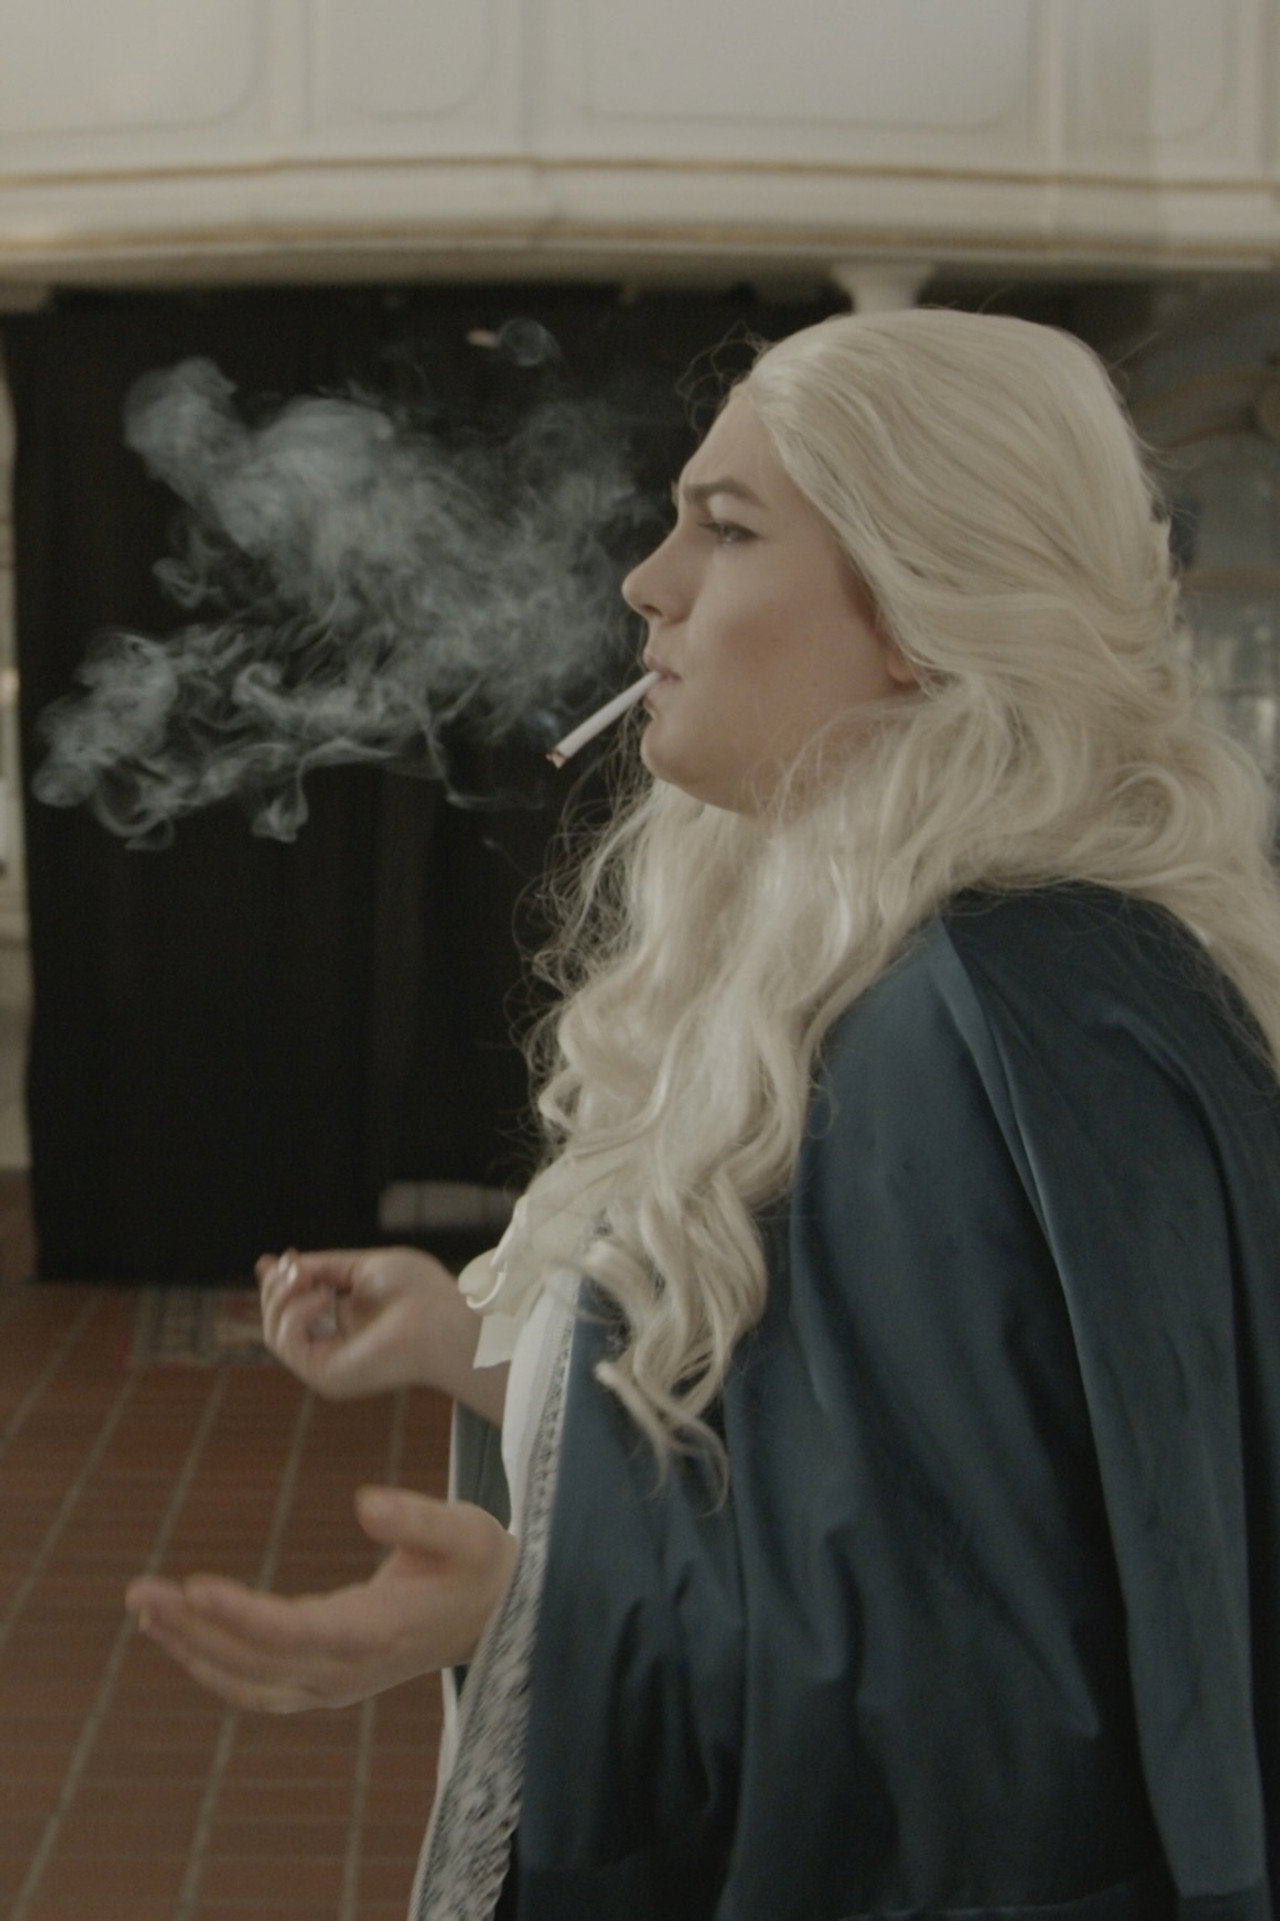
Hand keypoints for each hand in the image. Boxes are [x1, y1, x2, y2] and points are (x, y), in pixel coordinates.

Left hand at [124, 1487, 517, 1712]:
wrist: (495, 1618)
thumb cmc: (477, 1564)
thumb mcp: (466, 1531)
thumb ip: (417, 1519)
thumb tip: (363, 1502)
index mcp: (377, 1632)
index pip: (296, 1632)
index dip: (241, 1616)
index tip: (193, 1588)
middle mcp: (346, 1671)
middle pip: (255, 1661)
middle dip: (192, 1629)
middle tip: (140, 1592)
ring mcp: (333, 1686)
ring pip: (247, 1682)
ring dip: (191, 1652)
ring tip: (146, 1611)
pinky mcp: (324, 1683)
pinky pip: (257, 1687)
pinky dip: (213, 1667)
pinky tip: (180, 1638)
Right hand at [255, 1245, 456, 1400]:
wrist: (445, 1320)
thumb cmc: (421, 1294)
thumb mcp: (366, 1268)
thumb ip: (326, 1267)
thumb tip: (284, 1262)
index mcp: (346, 1324)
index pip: (296, 1310)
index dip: (277, 1285)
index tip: (268, 1261)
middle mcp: (334, 1348)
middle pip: (278, 1320)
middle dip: (276, 1288)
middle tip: (292, 1265)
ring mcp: (328, 1365)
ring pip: (275, 1333)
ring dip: (281, 1298)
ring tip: (306, 1278)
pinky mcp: (325, 1376)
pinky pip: (288, 1344)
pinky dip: (296, 1313)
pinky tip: (323, 1297)